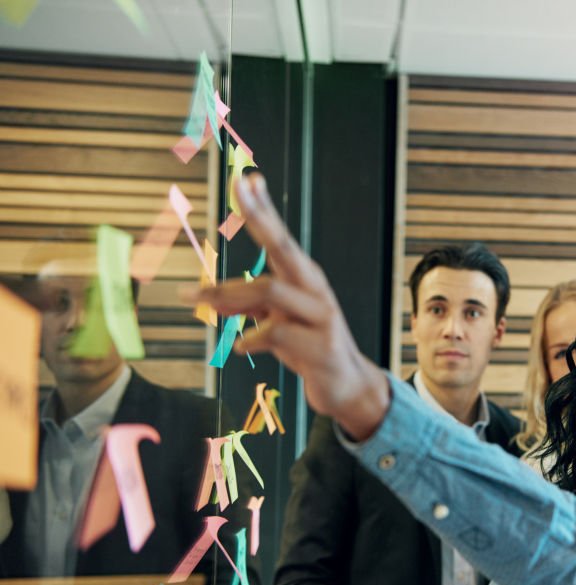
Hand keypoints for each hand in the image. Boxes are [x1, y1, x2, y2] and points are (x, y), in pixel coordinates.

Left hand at [193, 174, 389, 438]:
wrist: (348, 386)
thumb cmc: (309, 348)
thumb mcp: (275, 322)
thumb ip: (249, 306)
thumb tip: (211, 295)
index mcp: (305, 280)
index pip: (280, 238)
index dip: (263, 209)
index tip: (246, 179)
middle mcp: (315, 290)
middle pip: (284, 247)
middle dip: (260, 216)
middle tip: (239, 187)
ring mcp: (321, 316)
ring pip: (270, 290)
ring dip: (229, 294)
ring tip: (199, 302)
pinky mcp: (320, 346)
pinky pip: (275, 332)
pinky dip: (251, 337)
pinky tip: (241, 346)